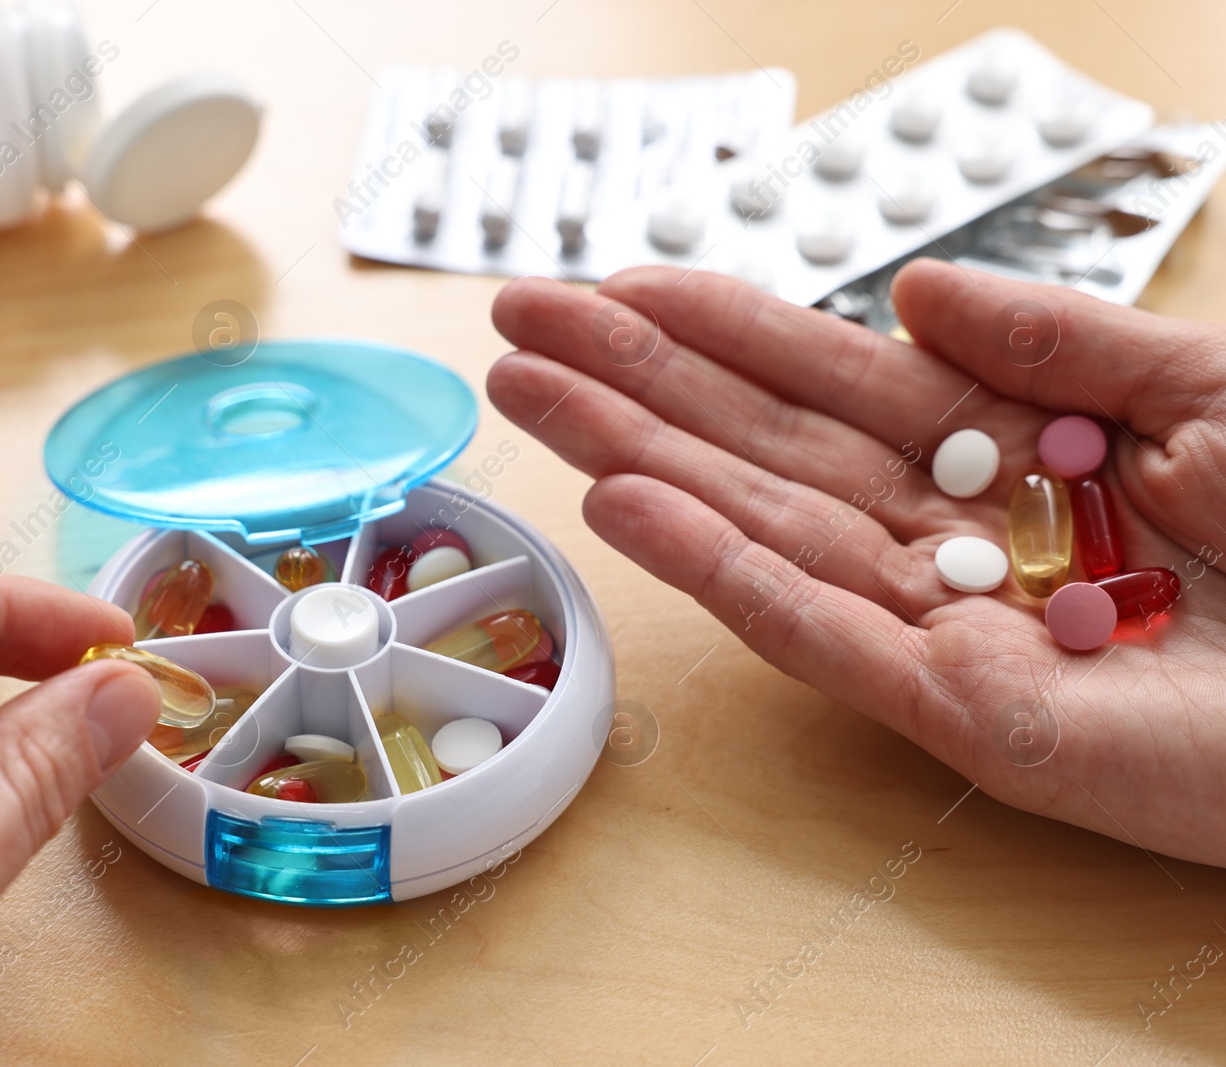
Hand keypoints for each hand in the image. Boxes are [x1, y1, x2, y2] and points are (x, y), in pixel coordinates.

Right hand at [488, 259, 1225, 866]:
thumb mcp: (1207, 383)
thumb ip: (1056, 335)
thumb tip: (912, 290)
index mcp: (1006, 450)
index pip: (825, 380)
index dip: (717, 327)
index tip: (618, 285)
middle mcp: (952, 534)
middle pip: (760, 446)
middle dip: (634, 384)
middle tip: (518, 329)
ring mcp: (944, 628)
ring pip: (760, 529)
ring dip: (638, 460)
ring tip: (533, 401)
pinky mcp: (962, 715)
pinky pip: (820, 637)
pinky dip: (719, 574)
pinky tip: (629, 512)